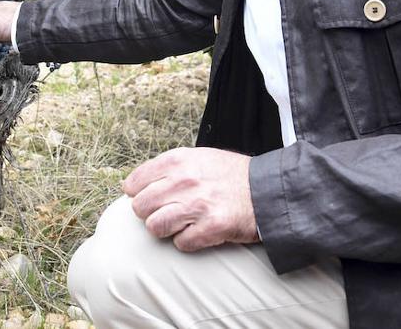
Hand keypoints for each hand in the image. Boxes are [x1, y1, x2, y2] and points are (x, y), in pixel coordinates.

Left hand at [122, 147, 259, 252]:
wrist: (268, 189)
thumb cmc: (231, 175)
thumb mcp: (198, 157)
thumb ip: (167, 168)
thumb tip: (132, 185)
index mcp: (178, 160)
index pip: (134, 183)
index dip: (138, 194)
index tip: (148, 198)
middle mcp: (184, 181)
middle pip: (140, 207)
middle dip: (150, 213)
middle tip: (167, 212)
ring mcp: (197, 205)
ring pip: (155, 227)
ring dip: (166, 229)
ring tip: (181, 224)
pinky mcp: (212, 227)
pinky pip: (181, 243)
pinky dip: (188, 241)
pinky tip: (199, 231)